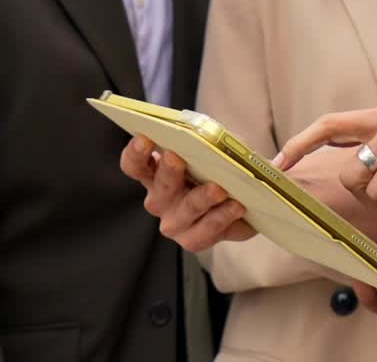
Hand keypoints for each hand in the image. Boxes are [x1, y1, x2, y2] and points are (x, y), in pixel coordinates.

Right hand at [120, 135, 253, 250]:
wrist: (241, 196)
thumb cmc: (217, 164)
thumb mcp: (211, 147)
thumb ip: (208, 140)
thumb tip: (213, 137)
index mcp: (154, 172)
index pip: (134, 164)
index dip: (136, 152)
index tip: (145, 139)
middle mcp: (159, 200)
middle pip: (159, 187)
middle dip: (168, 171)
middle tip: (175, 157)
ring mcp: (176, 222)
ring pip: (186, 210)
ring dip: (202, 198)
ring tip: (218, 188)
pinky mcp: (195, 239)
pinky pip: (208, 229)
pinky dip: (223, 216)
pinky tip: (237, 206)